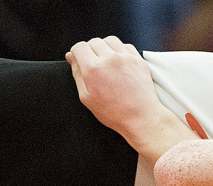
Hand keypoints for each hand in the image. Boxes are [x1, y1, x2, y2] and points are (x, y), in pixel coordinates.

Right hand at [66, 36, 191, 159]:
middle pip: (93, 42)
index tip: (79, 60)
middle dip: (90, 51)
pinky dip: (119, 51)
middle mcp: (109, 59)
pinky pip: (124, 46)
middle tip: (92, 65)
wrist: (141, 118)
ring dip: (104, 48)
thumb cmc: (112, 112)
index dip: (76, 53)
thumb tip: (71, 56)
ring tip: (105, 62)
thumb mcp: (87, 98)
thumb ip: (77, 74)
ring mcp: (125, 57)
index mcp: (93, 69)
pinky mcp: (138, 59)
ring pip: (109, 40)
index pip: (79, 47)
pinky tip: (117, 63)